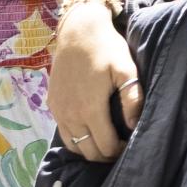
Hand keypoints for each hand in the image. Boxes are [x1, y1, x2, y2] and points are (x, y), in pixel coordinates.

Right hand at [47, 1, 140, 161]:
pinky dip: (77, 139)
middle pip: (88, 151)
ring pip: (74, 146)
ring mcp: (58, 111)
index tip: (131, 146)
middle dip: (105, 155)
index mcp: (90, 109)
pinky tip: (91, 132)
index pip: (104, 146)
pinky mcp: (52, 104)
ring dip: (90, 149)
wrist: (78, 31)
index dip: (119, 151)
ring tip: (108, 143)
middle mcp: (70, 115)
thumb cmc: (106, 48)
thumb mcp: (126, 69)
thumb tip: (134, 125)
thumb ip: (132, 98)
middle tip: (121, 148)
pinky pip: (64, 133)